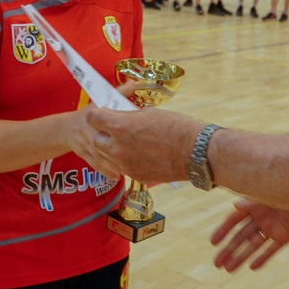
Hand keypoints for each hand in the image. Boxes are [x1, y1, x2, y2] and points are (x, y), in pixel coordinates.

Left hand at [79, 105, 202, 183]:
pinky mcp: (134, 175)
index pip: (93, 118)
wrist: (194, 152)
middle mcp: (118, 147)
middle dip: (101, 133)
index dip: (97, 114)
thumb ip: (129, 117)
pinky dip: (123, 160)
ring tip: (125, 141)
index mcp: (121, 127)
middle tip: (112, 128)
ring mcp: (125, 164)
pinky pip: (120, 167)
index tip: (103, 113)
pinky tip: (136, 153)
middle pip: (96, 140)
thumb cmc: (176, 128)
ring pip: (106, 157)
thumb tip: (120, 117)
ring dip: (110, 148)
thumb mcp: (149, 113)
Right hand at [211, 200, 288, 271]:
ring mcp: (273, 227)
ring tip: (229, 270)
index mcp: (255, 204)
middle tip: (217, 264)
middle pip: (241, 236)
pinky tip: (252, 267)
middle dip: (229, 249)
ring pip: (254, 245)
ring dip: (241, 257)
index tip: (213, 243)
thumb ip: (253, 201)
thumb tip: (234, 205)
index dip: (223, 230)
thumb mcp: (269, 195)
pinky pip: (271, 249)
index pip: (234, 219)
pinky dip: (263, 258)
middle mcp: (262, 217)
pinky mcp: (285, 236)